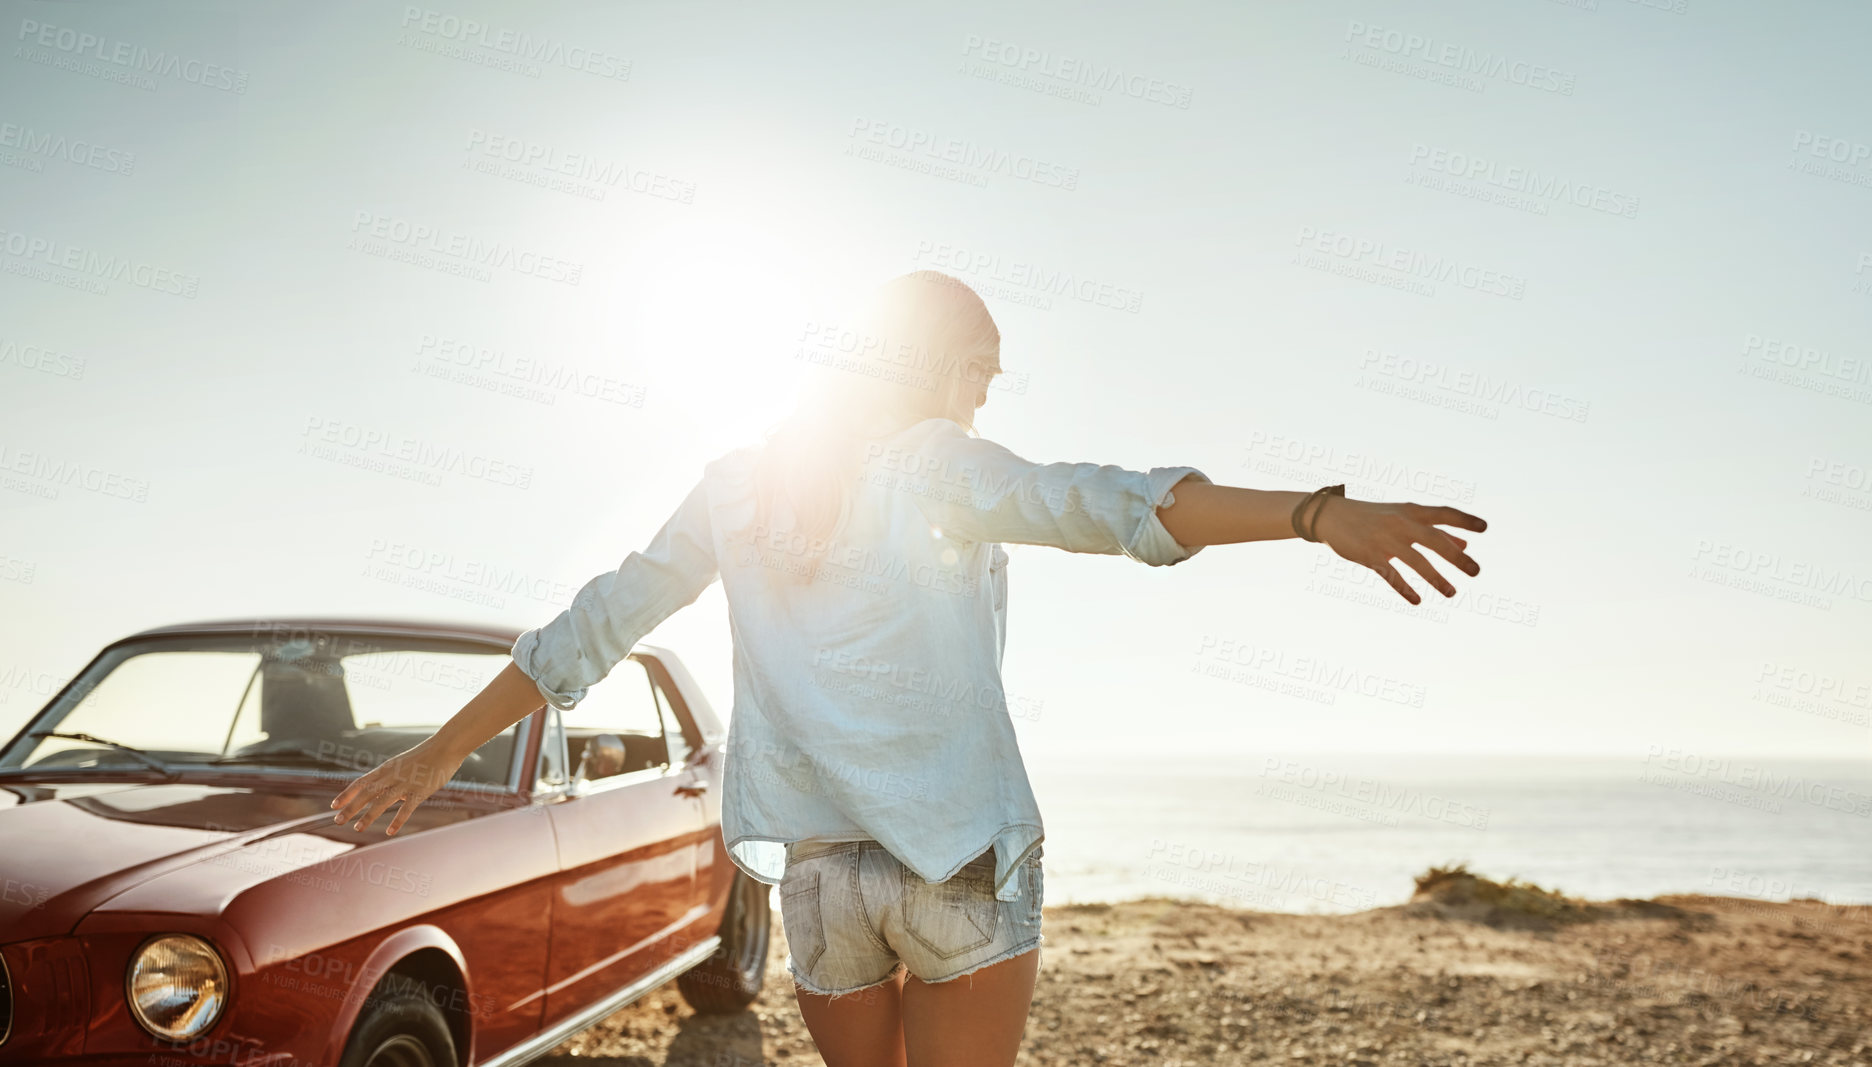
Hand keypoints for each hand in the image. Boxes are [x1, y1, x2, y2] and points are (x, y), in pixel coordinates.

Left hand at [329, 737, 465, 835]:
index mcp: (386, 769)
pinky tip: (389, 832)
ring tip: (357, 828)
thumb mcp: (403, 764)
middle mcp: (392, 776)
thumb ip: (393, 779)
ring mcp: (405, 783)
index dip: (346, 795)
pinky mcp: (420, 791)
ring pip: (382, 801)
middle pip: (366, 794)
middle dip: (350, 808)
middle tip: (337, 821)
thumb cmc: (425, 756)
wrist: (445, 747)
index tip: (334, 806)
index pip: (360, 783)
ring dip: (368, 816)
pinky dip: (397, 821)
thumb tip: (387, 794)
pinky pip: (406, 808)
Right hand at [1311, 497, 1486, 604]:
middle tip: (1476, 572)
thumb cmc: (1375, 517)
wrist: (1333, 517)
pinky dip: (1405, 588)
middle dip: (1456, 557)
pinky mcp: (1370, 555)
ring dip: (1436, 578)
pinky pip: (1392, 575)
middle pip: (1434, 540)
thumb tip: (1465, 545)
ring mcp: (1385, 540)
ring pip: (1416, 561)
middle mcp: (1401, 524)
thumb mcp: (1404, 519)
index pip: (1443, 513)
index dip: (1464, 520)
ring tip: (1452, 593)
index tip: (1485, 528)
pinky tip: (1417, 600)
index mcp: (1411, 511)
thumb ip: (1435, 531)